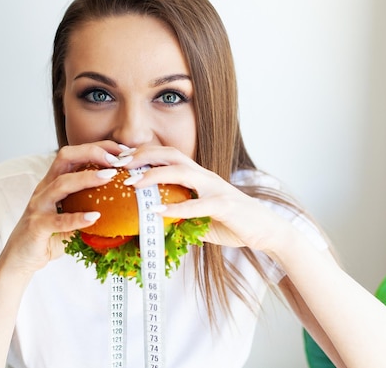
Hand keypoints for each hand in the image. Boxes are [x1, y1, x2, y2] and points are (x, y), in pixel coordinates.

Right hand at [0, 141, 131, 274]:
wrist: (21, 258)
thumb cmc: (50, 234)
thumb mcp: (71, 212)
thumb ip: (89, 202)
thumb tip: (124, 198)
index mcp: (53, 181)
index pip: (74, 153)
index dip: (98, 147)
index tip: (121, 150)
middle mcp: (45, 188)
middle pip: (65, 157)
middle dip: (92, 153)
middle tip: (116, 159)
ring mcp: (39, 206)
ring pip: (61, 184)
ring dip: (87, 178)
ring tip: (110, 176)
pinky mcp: (37, 226)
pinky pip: (58, 220)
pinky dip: (77, 217)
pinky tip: (95, 217)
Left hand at [125, 146, 286, 252]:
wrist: (266, 230)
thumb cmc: (232, 222)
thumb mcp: (199, 217)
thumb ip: (179, 215)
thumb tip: (153, 223)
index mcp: (199, 176)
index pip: (168, 156)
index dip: (144, 154)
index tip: (120, 159)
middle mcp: (205, 176)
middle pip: (171, 154)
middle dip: (143, 156)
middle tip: (119, 164)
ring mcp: (215, 189)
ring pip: (182, 172)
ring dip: (154, 176)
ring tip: (133, 183)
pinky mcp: (224, 205)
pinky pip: (197, 205)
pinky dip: (176, 208)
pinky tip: (157, 213)